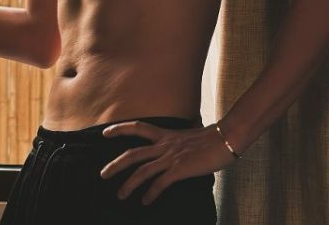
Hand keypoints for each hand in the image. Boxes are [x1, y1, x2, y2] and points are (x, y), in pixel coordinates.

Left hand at [99, 120, 236, 205]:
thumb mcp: (188, 136)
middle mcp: (164, 145)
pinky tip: (145, 201)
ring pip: (142, 171)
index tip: (105, 132)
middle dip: (115, 164)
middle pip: (133, 154)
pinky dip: (150, 193)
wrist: (225, 138)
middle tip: (102, 174)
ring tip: (120, 195)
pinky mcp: (180, 169)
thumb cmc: (210, 138)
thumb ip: (177, 142)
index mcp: (166, 134)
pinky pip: (160, 183)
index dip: (120, 129)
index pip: (138, 128)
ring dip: (128, 185)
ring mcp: (171, 157)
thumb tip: (175, 149)